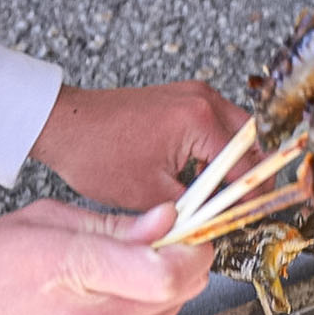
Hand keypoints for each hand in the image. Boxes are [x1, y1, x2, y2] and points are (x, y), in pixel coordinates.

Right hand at [0, 202, 213, 314]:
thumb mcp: (39, 225)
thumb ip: (113, 225)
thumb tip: (167, 222)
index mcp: (69, 278)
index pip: (168, 273)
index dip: (191, 248)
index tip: (189, 233)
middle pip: (179, 293)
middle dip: (174, 265)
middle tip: (145, 250)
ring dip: (151, 296)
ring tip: (101, 285)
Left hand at [30, 81, 253, 209]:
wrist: (61, 124)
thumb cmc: (95, 153)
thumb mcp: (149, 194)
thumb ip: (194, 208)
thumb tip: (218, 220)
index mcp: (199, 120)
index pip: (247, 163)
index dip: (251, 195)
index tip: (251, 215)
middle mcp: (203, 99)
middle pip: (252, 142)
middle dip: (250, 175)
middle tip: (242, 205)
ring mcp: (194, 94)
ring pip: (237, 132)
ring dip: (234, 162)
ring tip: (218, 194)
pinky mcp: (183, 98)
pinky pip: (217, 124)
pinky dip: (217, 149)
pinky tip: (200, 174)